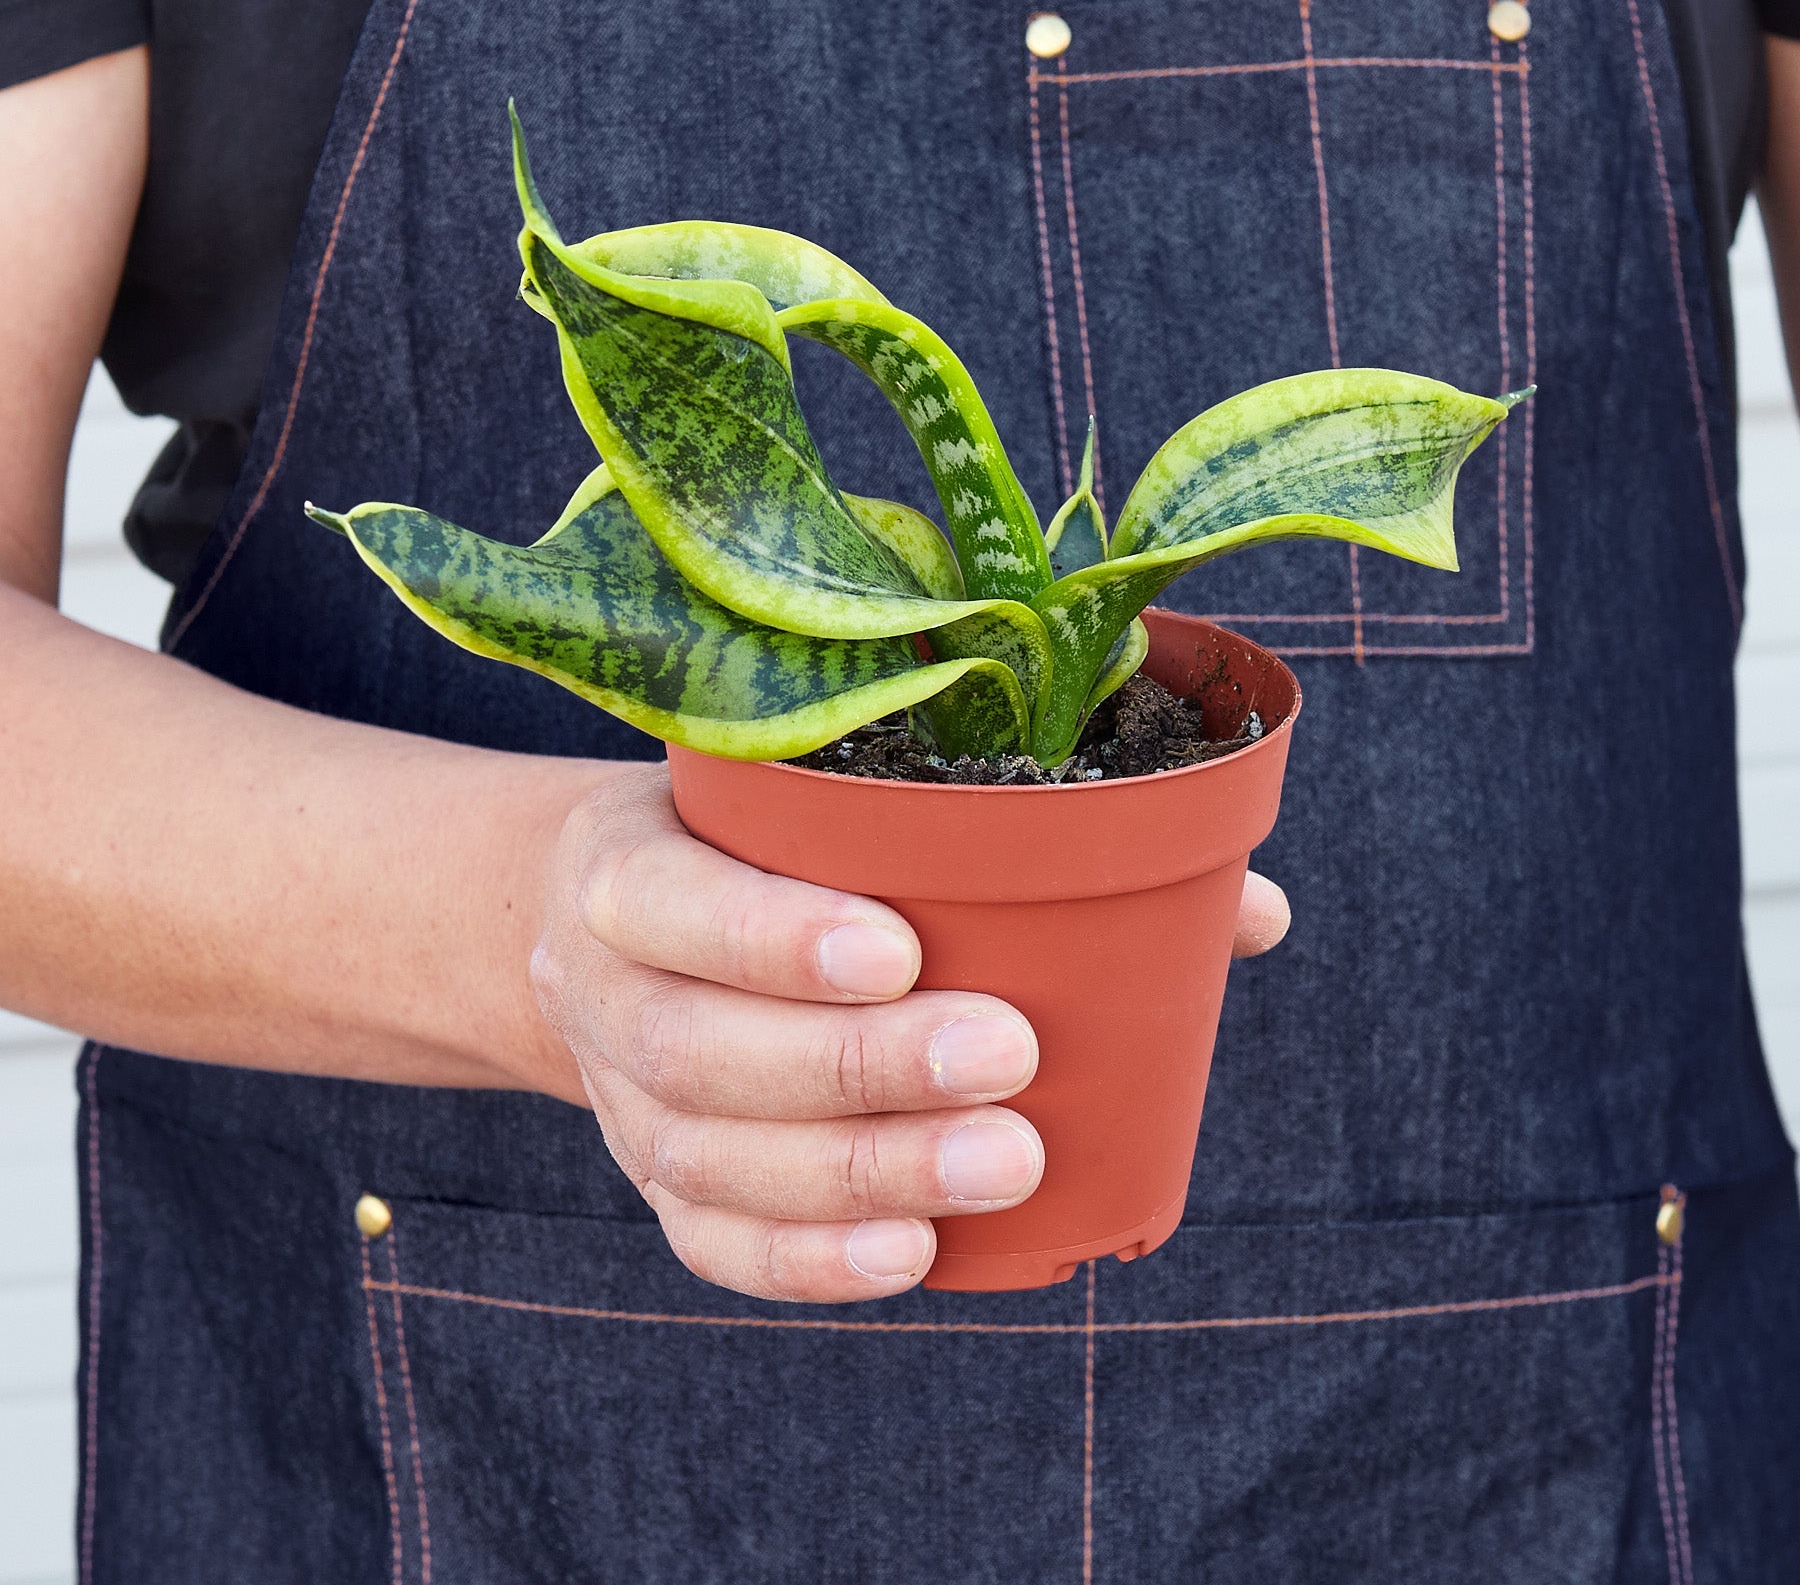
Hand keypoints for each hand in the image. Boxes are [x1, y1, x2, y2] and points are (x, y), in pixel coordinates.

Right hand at [531, 764, 1289, 1303]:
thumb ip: (1014, 835)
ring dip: (856, 1172)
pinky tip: (914, 1254)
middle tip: (1008, 1055)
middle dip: (855, 1066)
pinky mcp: (654, 1179)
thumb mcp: (832, 803)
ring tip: (1003, 1162)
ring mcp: (616, 1098)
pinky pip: (710, 1240)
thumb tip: (1246, 908)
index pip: (669, 903)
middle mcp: (600, 985)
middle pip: (699, 1048)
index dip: (770, 937)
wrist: (621, 923)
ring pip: (708, 1155)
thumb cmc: (768, 847)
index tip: (903, 946)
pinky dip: (806, 1261)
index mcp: (626, 864)